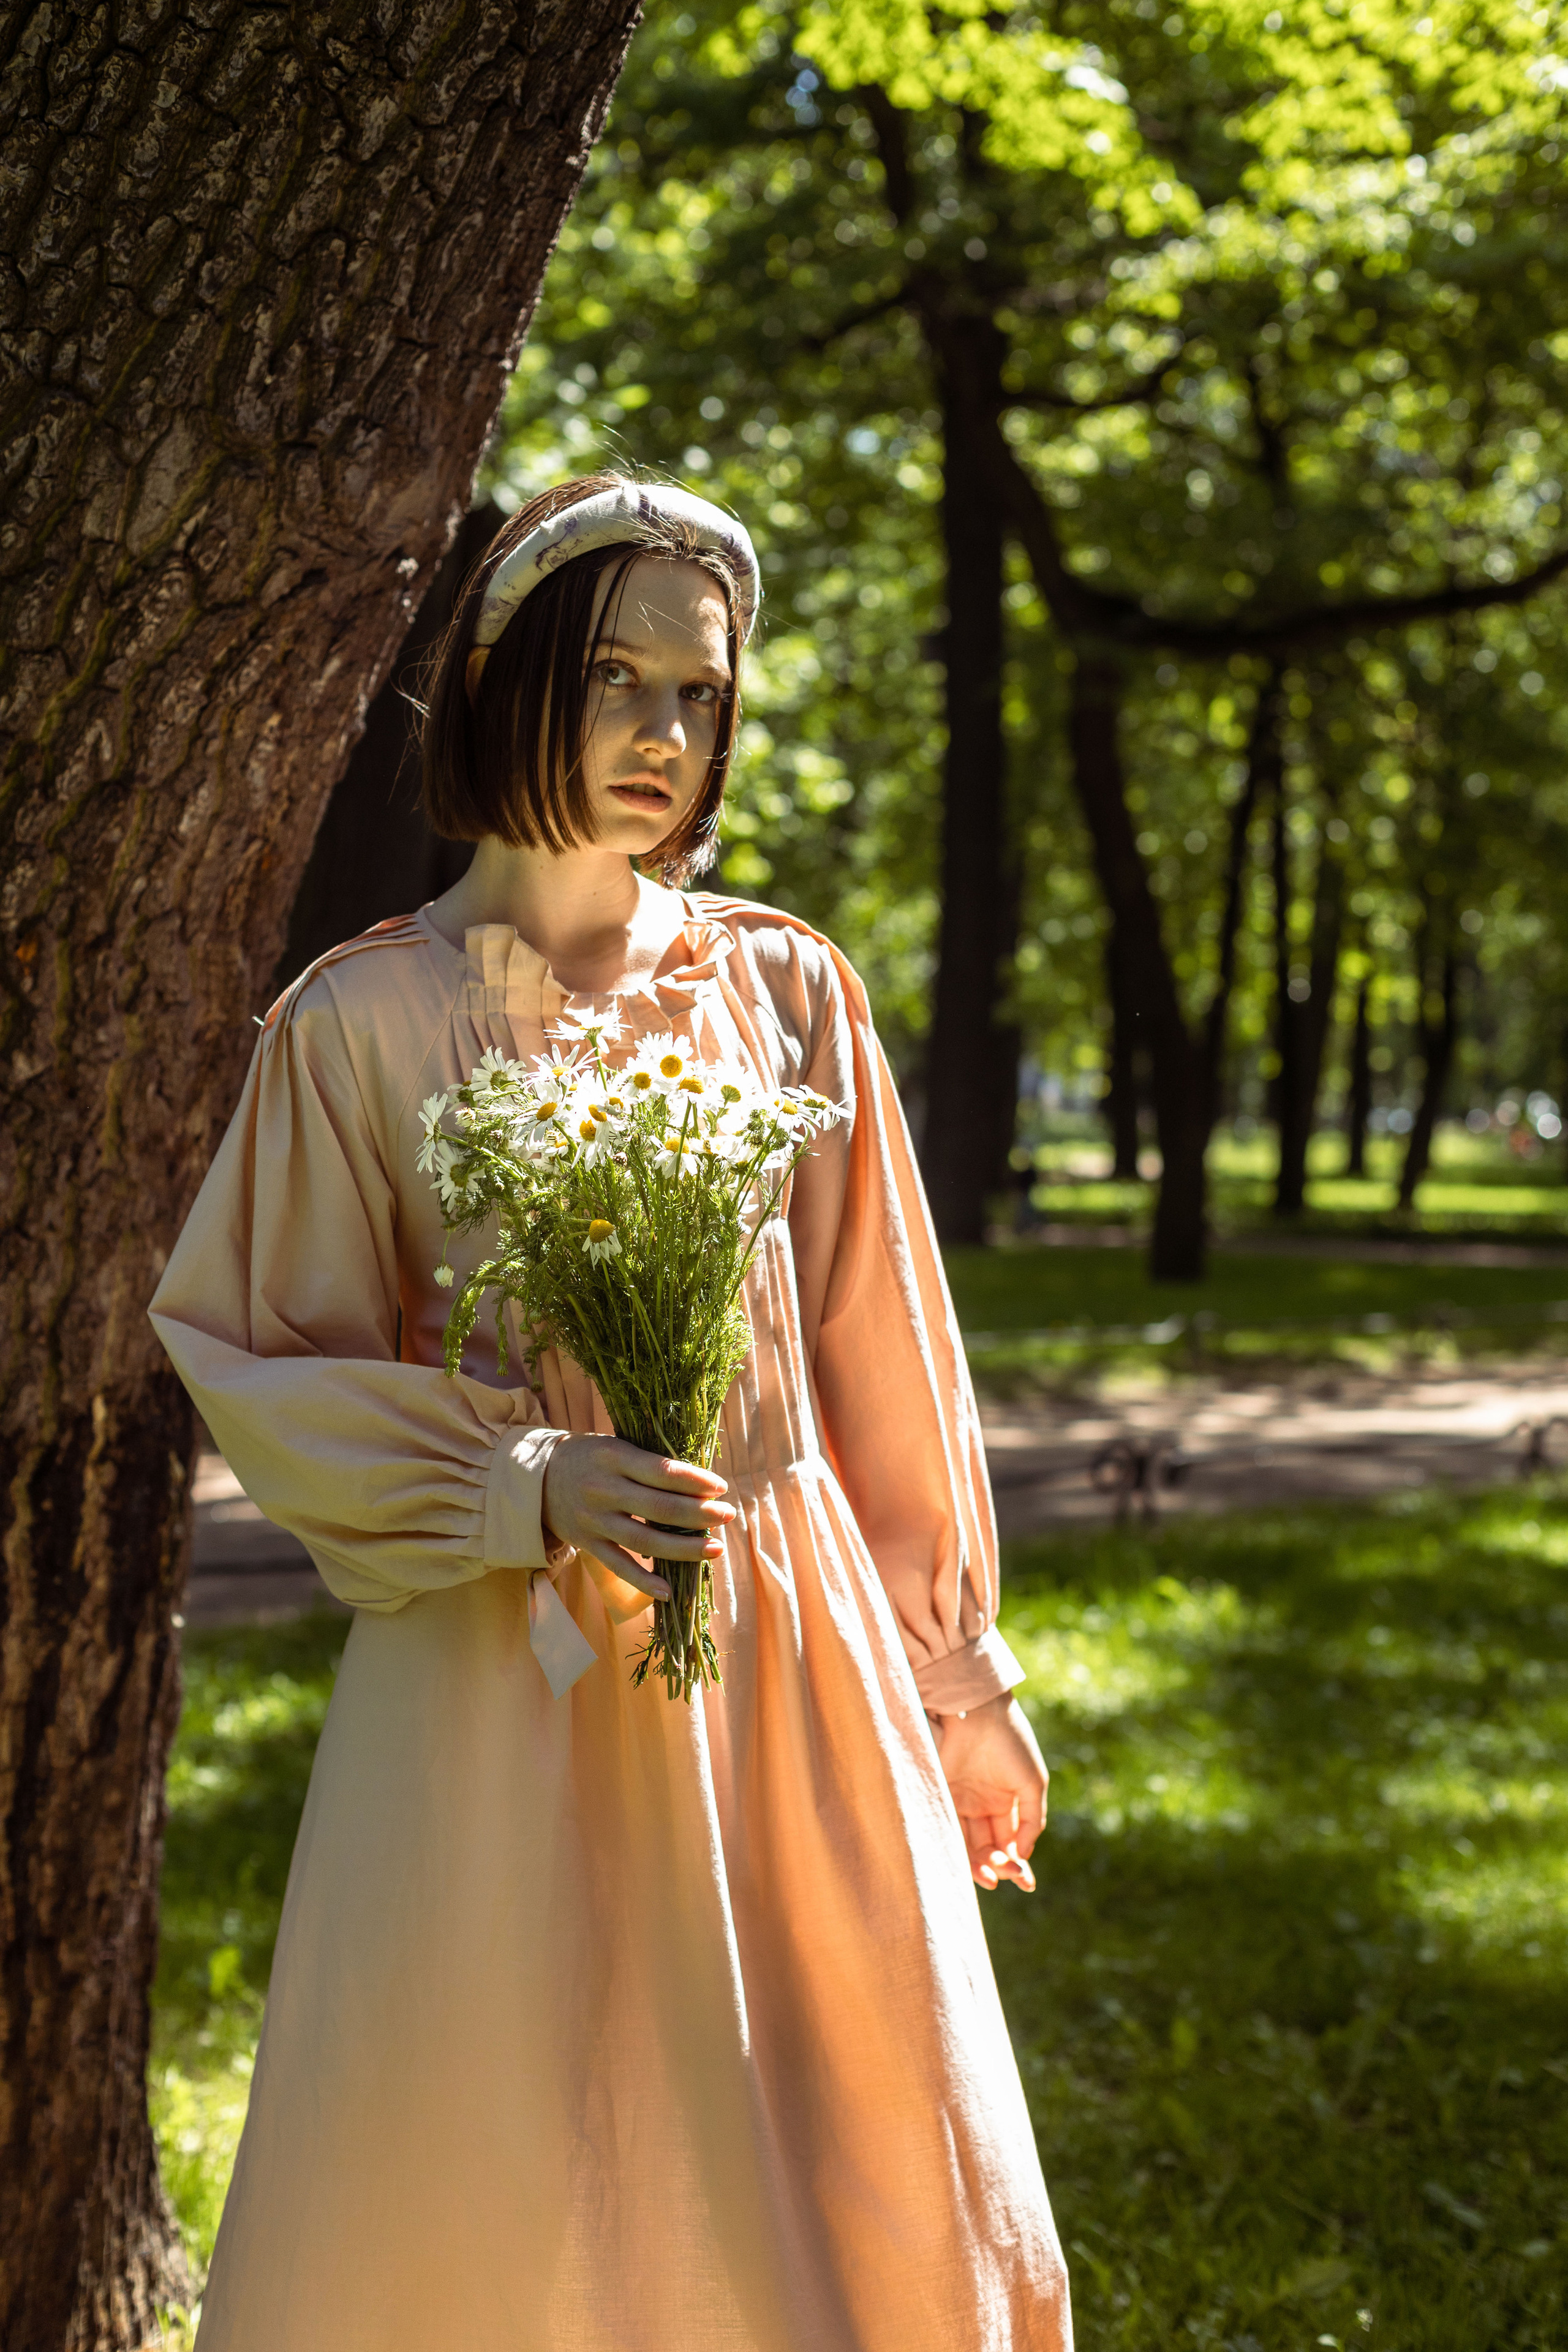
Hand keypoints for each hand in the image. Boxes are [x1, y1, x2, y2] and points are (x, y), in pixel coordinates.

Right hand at [541, 1433, 733, 1601]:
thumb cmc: (590, 1458)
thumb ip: (649, 1463)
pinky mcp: (586, 1544)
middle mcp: (603, 1489)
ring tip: (715, 1549)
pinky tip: (669, 1592)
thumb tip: (700, 1485)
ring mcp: (593, 1520)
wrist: (537, 1479)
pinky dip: (643, 1582)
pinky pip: (618, 1566)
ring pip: (644, 1541)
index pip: (662, 1471)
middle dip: (699, 1514)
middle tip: (727, 1516)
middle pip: (658, 1508)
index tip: (721, 1487)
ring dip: (683, 1549)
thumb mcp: (616, 1446)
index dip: (695, 1481)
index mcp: (613, 1456)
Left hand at [934, 1694, 1047, 1892]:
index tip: (1028, 1883)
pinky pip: (949, 1831)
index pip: (1010, 1842)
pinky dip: (960, 1852)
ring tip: (992, 1876)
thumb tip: (1023, 1854)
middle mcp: (981, 1805)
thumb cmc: (1011, 1743)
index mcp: (1004, 1801)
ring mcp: (960, 1802)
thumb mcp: (1032, 1783)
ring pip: (968, 1845)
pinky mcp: (941, 1796)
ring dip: (982, 1865)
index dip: (1018, 1864)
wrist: (980, 1712)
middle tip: (1011, 1874)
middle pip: (989, 1847)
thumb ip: (1031, 1820)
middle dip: (1001, 1866)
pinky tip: (975, 1865)